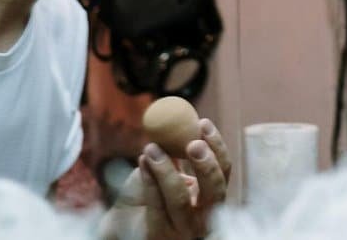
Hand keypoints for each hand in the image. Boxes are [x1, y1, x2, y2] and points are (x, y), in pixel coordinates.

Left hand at [139, 117, 230, 239]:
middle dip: (206, 165)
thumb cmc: (148, 189)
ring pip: (181, 201)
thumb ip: (174, 148)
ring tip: (151, 148)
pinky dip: (149, 181)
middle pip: (215, 191)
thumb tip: (179, 118)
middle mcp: (203, 214)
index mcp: (209, 194)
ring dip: (167, 170)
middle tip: (192, 143)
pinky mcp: (159, 235)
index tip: (203, 123)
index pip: (224, 170)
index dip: (217, 147)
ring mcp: (182, 229)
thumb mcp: (165, 165)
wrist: (122, 219)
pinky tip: (142, 161)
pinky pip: (156, 206)